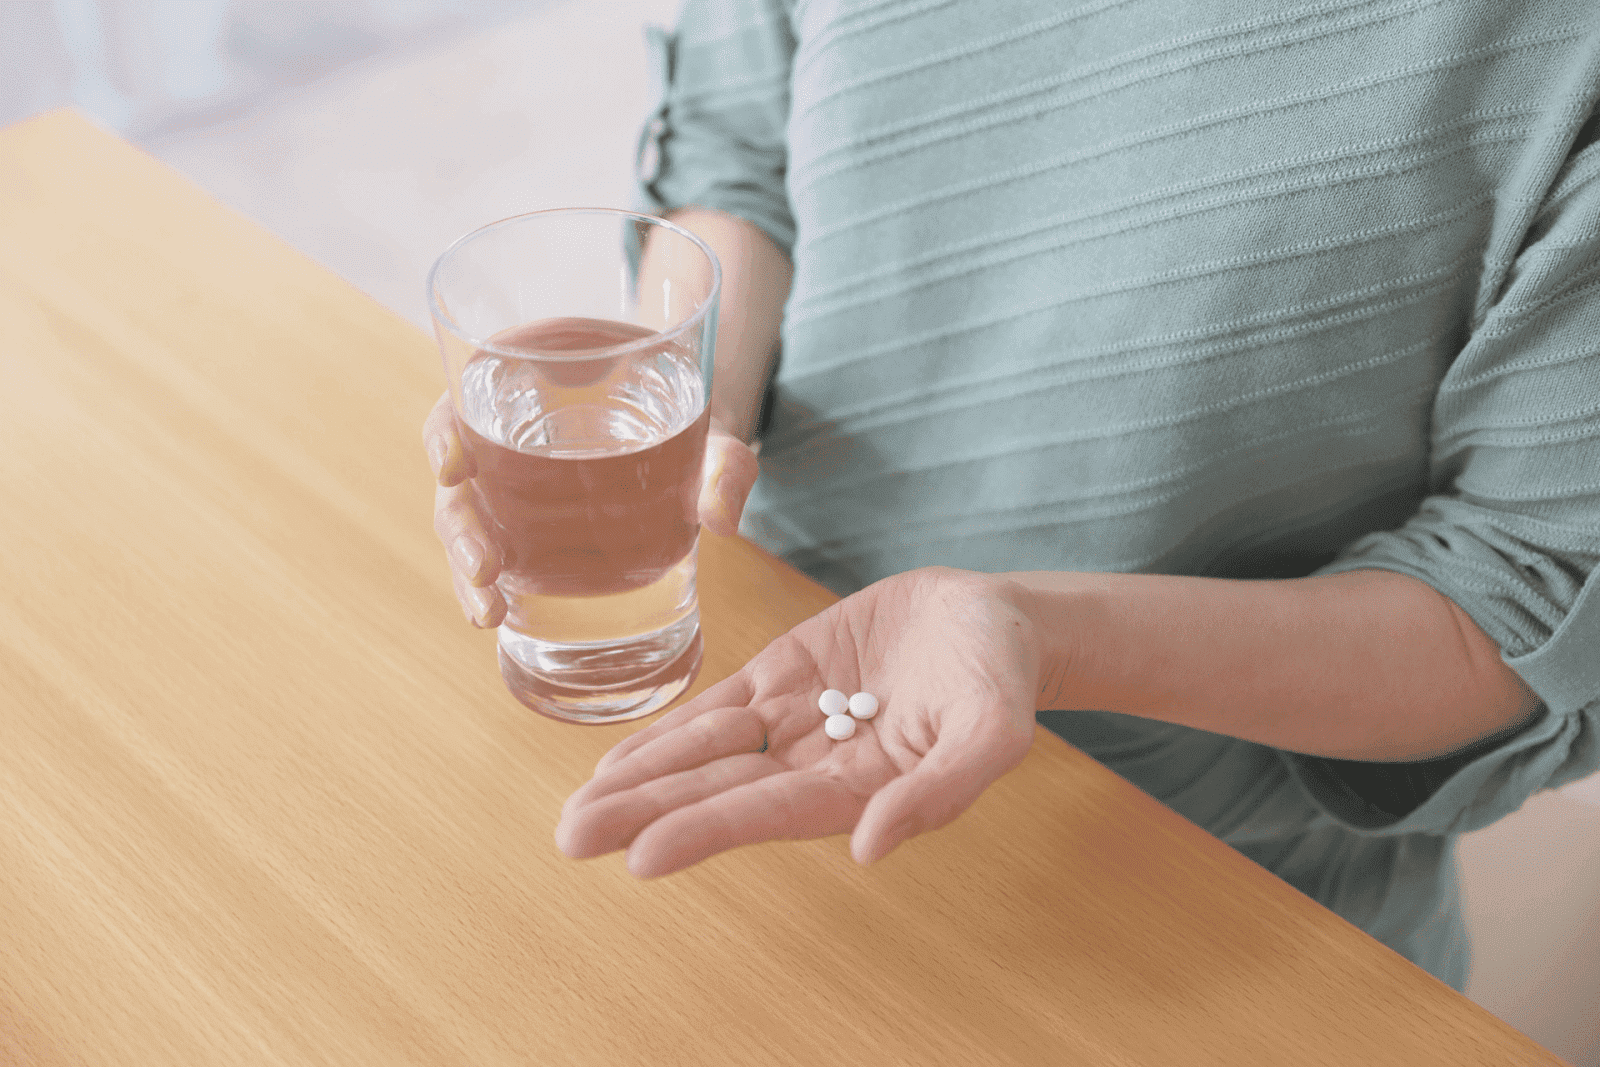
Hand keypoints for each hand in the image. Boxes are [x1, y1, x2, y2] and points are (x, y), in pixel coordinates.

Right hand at [422, 391, 759, 626]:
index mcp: (533, 383)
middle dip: (461, 528)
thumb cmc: (692, 420)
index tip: (451, 467)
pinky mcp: (524, 529)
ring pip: (468, 524)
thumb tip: (723, 520)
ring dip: (466, 568)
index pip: (468, 397)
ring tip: (487, 612)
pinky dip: (486, 585)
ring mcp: (512, 487)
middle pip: (460, 479)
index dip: (446, 432)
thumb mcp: (713, 436)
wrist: (693, 439)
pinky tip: (494, 615)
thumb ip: (724, 468)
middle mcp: (509, 436)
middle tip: (484, 567)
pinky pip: (493, 552)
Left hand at [555, 567, 1041, 876]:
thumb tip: (870, 848)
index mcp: (860, 786)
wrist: (994, 619)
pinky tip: (619, 760)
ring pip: (705, 751)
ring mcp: (794, 718)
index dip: (704, 829)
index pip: (769, 811)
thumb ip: (939, 791)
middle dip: (645, 813)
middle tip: (571, 837)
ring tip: (577, 808)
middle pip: (718, 789)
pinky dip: (669, 732)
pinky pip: (717, 706)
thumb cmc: (1000, 679)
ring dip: (642, 779)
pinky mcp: (785, 674)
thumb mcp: (994, 730)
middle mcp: (815, 762)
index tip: (640, 855)